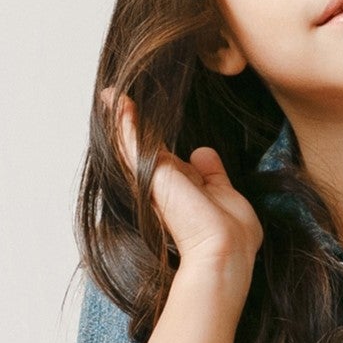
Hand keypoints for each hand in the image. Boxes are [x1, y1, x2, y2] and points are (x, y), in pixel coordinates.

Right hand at [113, 99, 261, 291]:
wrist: (224, 249)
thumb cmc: (232, 234)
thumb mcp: (226, 194)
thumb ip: (214, 175)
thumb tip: (202, 152)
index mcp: (181, 189)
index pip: (165, 158)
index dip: (156, 138)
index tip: (151, 120)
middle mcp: (164, 184)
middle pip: (143, 149)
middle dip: (129, 124)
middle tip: (116, 99)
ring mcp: (153, 179)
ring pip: (131, 144)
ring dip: (121, 118)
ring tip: (110, 93)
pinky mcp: (148, 173)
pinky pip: (130, 141)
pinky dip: (123, 120)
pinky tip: (115, 98)